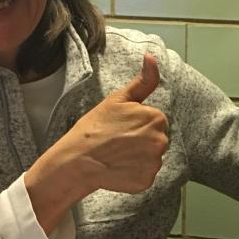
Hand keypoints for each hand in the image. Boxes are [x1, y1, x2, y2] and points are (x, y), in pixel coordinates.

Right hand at [25, 54, 168, 231]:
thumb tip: (152, 57)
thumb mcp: (118, 99)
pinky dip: (134, 174)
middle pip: (156, 140)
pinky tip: (118, 169)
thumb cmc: (95, 127)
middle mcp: (161, 141)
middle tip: (118, 142)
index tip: (121, 127)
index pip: (155, 122)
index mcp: (157, 118)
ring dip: (138, 158)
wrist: (77, 160)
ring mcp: (154, 163)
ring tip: (117, 156)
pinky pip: (145, 175)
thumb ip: (143, 81)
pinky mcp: (147, 181)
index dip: (137, 124)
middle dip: (141, 141)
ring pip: (151, 158)